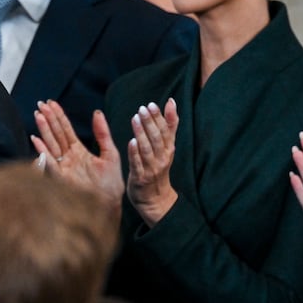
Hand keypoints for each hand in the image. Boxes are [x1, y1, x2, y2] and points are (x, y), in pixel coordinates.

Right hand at [33, 102, 122, 213]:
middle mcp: (68, 158)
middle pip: (56, 134)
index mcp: (79, 151)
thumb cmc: (111, 184)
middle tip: (41, 104)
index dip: (59, 116)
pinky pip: (50, 163)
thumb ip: (103, 134)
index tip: (51, 102)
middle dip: (48, 119)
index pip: (66, 130)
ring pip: (51, 145)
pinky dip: (42, 152)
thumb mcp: (110, 154)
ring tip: (38, 115)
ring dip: (44, 130)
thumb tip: (97, 113)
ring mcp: (63, 167)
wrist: (110, 205)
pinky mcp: (61, 179)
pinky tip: (36, 140)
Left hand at [126, 99, 179, 226]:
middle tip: (142, 108)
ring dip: (141, 134)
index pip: (165, 131)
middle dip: (150, 122)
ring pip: (147, 149)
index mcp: (168, 149)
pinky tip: (131, 142)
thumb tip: (172, 102)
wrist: (156, 200)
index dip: (159, 117)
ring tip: (135, 119)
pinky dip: (135, 153)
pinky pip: (138, 165)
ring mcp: (152, 169)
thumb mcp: (167, 147)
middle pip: (157, 138)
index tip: (152, 104)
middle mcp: (162, 158)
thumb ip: (169, 125)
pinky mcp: (141, 178)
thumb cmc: (158, 168)